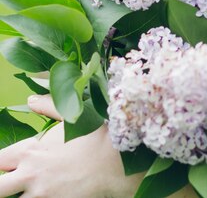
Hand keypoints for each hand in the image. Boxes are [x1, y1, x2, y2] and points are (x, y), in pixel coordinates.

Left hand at [0, 96, 197, 197]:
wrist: (114, 161)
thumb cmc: (93, 136)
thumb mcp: (71, 117)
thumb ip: (48, 107)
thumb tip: (31, 100)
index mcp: (30, 150)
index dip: (2, 164)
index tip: (9, 164)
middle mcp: (29, 173)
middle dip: (2, 184)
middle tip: (12, 181)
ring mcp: (39, 193)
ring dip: (18, 194)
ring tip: (30, 187)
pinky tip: (44, 193)